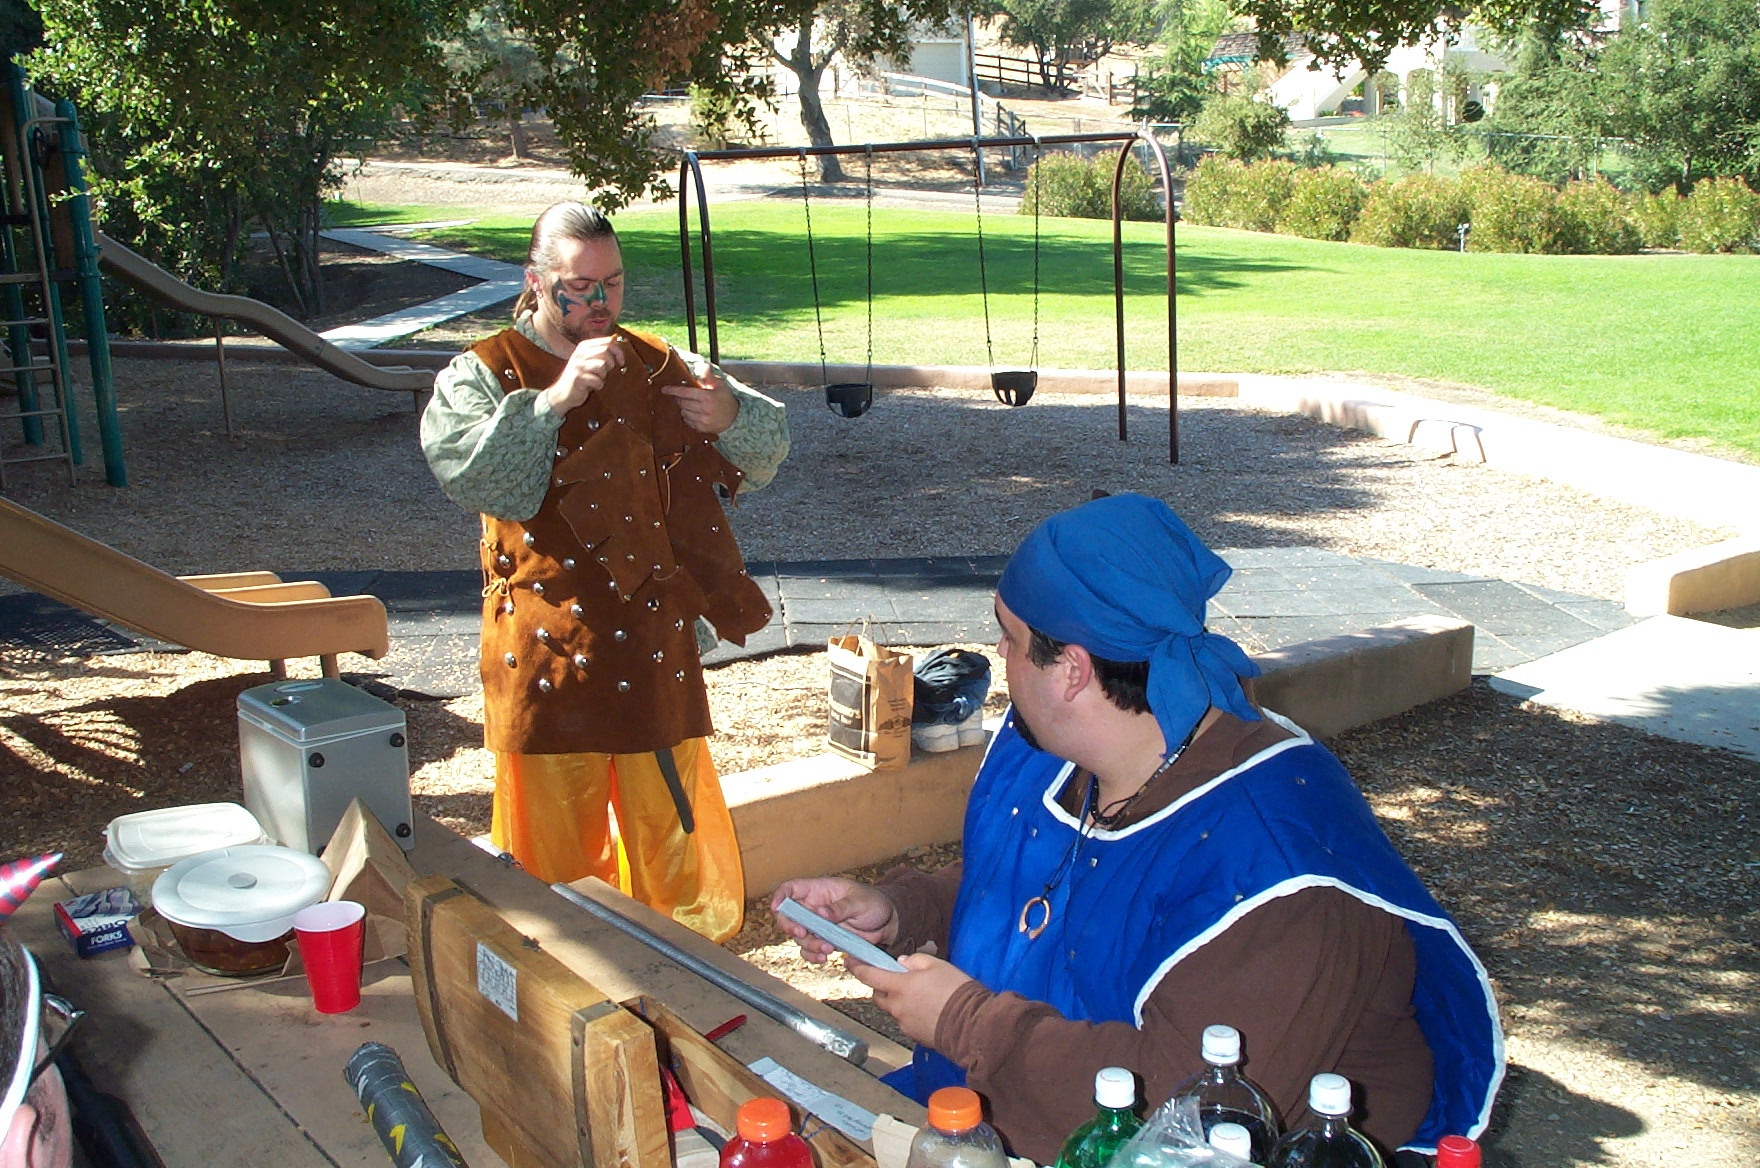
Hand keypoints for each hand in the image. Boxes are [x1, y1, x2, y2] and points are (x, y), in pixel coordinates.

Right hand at [543, 336, 626, 414]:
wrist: (562, 393)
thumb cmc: (581, 377)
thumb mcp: (589, 360)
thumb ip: (601, 353)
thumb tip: (620, 345)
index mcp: (584, 346)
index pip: (608, 341)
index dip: (619, 351)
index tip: (621, 361)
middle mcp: (580, 353)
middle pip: (606, 351)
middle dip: (612, 363)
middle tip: (608, 372)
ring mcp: (578, 365)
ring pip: (602, 365)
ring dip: (604, 375)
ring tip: (597, 379)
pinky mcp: (578, 378)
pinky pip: (597, 381)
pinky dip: (599, 386)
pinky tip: (593, 387)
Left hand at [662, 375, 739, 434]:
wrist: (734, 419)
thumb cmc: (725, 399)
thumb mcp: (719, 384)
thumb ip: (708, 375)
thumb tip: (700, 365)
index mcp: (707, 397)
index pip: (685, 393)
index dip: (673, 390)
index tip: (664, 389)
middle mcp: (704, 409)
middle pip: (682, 403)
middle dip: (679, 398)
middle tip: (682, 396)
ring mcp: (702, 420)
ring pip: (683, 412)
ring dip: (684, 407)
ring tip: (691, 404)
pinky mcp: (701, 428)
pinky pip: (687, 421)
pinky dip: (687, 416)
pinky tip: (694, 413)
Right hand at [770, 878, 897, 964]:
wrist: (886, 923)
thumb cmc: (874, 903)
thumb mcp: (860, 902)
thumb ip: (840, 908)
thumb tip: (821, 912)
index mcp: (819, 890)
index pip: (791, 888)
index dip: (780, 897)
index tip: (777, 908)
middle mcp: (813, 907)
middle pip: (788, 915)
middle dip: (790, 926)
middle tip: (803, 932)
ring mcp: (817, 925)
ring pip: (799, 936)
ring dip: (809, 944)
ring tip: (828, 948)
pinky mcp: (823, 940)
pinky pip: (809, 950)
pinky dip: (812, 955)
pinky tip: (824, 958)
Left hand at [848, 954, 972, 1046]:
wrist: (971, 1025)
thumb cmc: (956, 992)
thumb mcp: (938, 965)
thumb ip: (915, 961)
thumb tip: (902, 963)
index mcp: (900, 986)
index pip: (869, 975)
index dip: (857, 967)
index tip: (849, 961)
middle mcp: (897, 1006)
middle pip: (879, 996)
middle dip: (882, 987)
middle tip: (897, 979)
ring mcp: (904, 1023)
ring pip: (894, 1010)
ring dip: (900, 1002)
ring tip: (922, 996)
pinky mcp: (914, 1036)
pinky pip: (906, 1022)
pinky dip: (911, 1015)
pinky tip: (929, 1011)